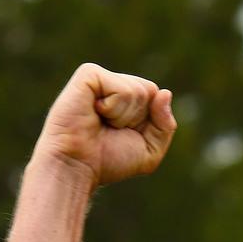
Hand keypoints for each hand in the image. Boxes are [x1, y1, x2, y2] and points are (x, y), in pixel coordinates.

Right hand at [33, 63, 177, 187]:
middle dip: (137, 117)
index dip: (148, 120)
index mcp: (125, 97)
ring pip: (138, 90)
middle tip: (111, 128)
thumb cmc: (107, 160)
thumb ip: (165, 124)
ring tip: (100, 121)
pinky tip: (94, 111)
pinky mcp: (87, 75)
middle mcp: (112, 84)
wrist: (77, 166)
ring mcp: (99, 77)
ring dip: (124, 115)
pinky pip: (121, 88)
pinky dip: (114, 107)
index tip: (124, 133)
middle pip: (150, 90)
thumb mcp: (150, 149)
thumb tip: (165, 92)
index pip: (157, 96)